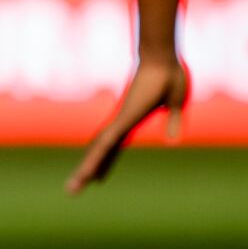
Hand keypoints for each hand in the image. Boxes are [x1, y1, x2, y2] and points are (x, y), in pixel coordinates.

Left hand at [67, 52, 188, 195]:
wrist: (163, 58)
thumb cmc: (168, 75)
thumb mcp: (175, 105)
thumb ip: (172, 122)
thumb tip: (172, 140)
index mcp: (130, 121)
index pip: (115, 148)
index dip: (105, 163)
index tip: (96, 179)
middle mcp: (121, 122)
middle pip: (101, 153)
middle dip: (88, 171)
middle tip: (72, 190)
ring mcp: (120, 121)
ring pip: (99, 151)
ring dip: (87, 170)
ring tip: (74, 188)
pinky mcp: (124, 118)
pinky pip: (108, 142)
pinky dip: (98, 157)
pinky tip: (89, 171)